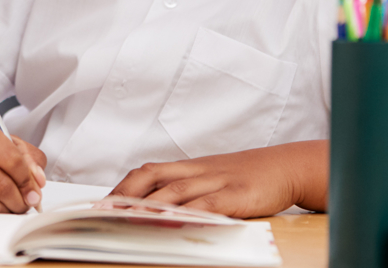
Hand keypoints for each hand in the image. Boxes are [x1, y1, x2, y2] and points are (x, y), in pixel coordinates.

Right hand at [0, 118, 46, 212]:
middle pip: (1, 185)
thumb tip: (38, 182)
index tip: (34, 190)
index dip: (28, 180)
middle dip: (20, 200)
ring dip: (6, 210)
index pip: (13, 160)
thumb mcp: (4, 141)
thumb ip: (28, 158)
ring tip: (11, 206)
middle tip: (26, 203)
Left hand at [110, 141, 328, 217]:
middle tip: (102, 213)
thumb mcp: (213, 179)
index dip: (122, 187)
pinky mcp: (235, 194)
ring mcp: (216, 181)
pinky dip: (188, 212)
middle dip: (124, 194)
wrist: (286, 166)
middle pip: (152, 177)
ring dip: (148, 205)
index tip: (101, 203)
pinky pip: (207, 203)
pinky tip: (173, 221)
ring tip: (125, 217)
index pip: (147, 172)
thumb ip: (187, 191)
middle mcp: (197, 171)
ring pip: (175, 190)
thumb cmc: (247, 176)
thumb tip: (156, 209)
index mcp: (189, 167)